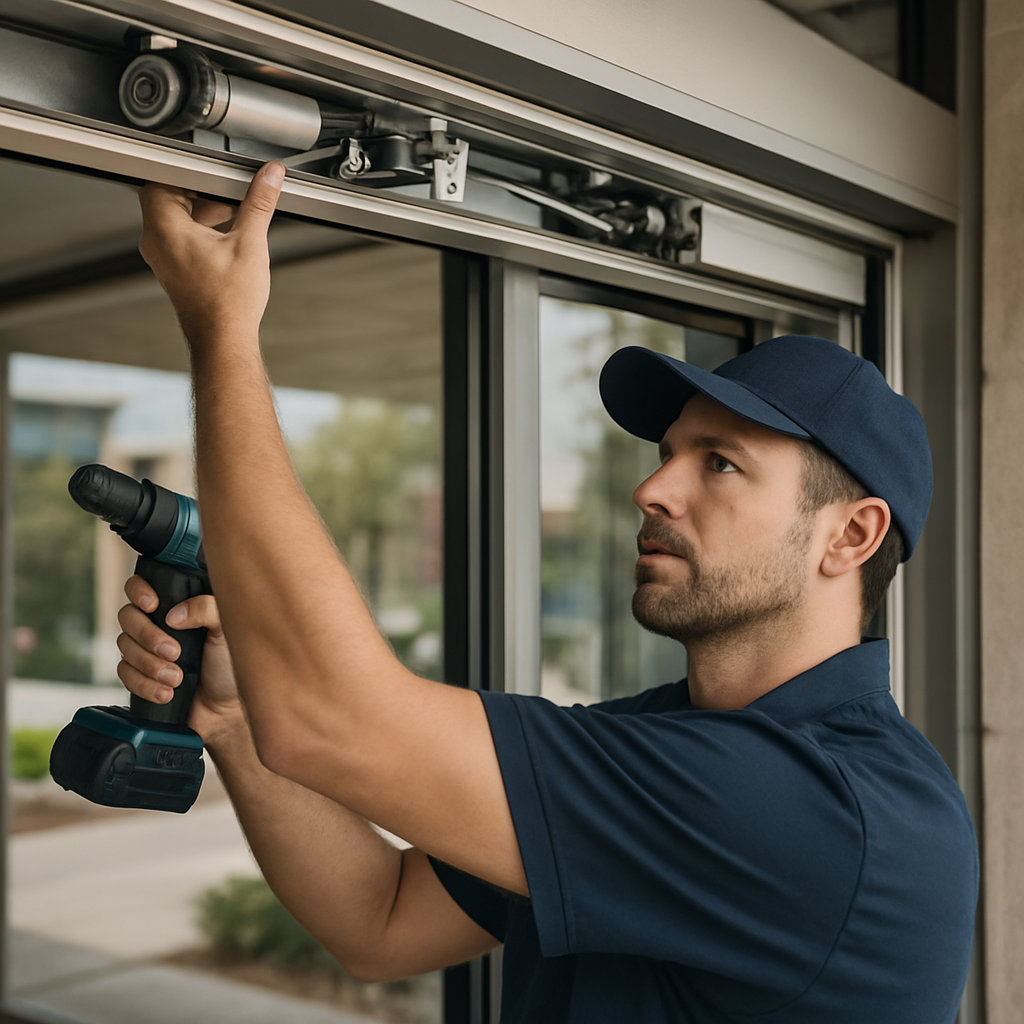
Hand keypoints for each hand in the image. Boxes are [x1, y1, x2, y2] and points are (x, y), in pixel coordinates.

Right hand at [117, 575, 241, 745]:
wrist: (224, 709)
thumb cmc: (229, 663)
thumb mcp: (227, 630)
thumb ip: (208, 609)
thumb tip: (174, 613)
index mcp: (177, 605)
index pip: (143, 585)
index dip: (139, 590)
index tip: (153, 605)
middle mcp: (157, 623)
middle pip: (128, 616)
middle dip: (148, 636)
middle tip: (175, 653)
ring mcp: (144, 649)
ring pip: (124, 646)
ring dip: (149, 665)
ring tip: (176, 679)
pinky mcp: (138, 674)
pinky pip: (124, 673)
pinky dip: (144, 684)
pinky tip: (165, 693)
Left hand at [137, 161, 284, 344]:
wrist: (223, 339)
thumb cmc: (228, 302)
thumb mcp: (250, 242)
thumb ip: (259, 203)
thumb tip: (269, 176)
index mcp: (164, 228)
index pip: (162, 178)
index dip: (189, 170)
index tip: (214, 170)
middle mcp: (156, 241)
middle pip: (169, 195)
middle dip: (201, 190)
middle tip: (228, 190)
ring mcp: (162, 256)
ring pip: (175, 216)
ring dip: (202, 210)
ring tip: (233, 214)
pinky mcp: (173, 268)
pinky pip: (180, 236)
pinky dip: (200, 229)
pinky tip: (228, 237)